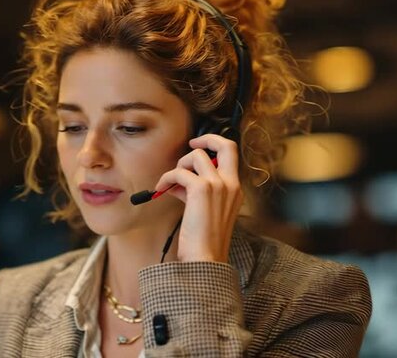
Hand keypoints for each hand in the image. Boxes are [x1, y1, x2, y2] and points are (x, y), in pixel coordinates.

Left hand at [153, 134, 243, 262]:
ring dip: (179, 165)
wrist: (205, 258)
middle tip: (190, 143)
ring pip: (196, 155)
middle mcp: (231, 184)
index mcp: (235, 190)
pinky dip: (166, 178)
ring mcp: (218, 185)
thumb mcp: (204, 211)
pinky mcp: (202, 189)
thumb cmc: (204, 240)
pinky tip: (160, 189)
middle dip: (206, 138)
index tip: (198, 146)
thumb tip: (177, 182)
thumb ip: (195, 192)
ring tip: (170, 183)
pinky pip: (179, 172)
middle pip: (225, 145)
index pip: (232, 154)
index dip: (214, 144)